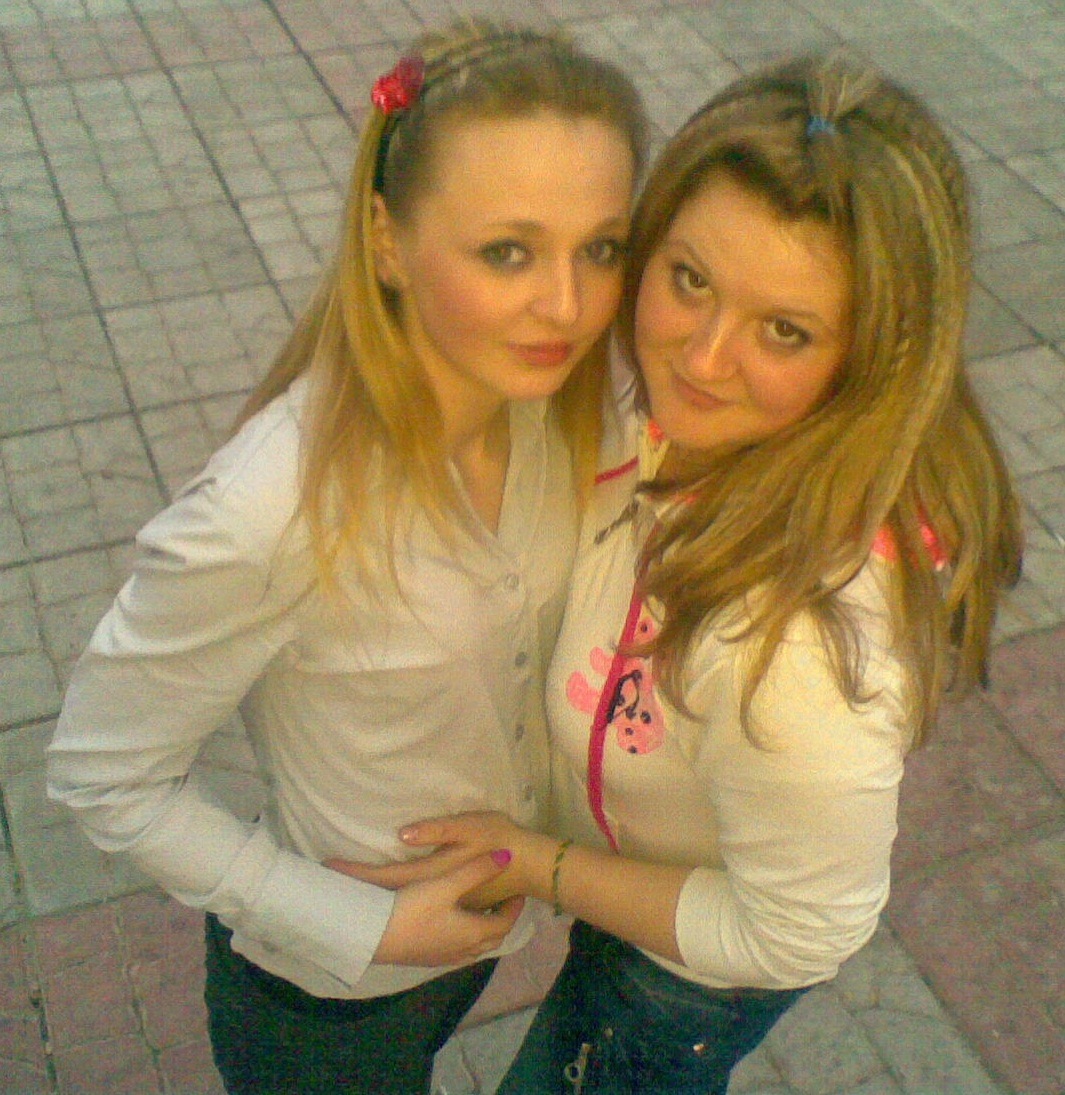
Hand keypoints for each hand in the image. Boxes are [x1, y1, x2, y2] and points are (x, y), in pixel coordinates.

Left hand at [326, 811, 544, 914]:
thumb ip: (436, 831)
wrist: (532, 866)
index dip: (357, 875)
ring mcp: (444, 918)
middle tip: (329, 883)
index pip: (384, 879)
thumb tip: (403, 834)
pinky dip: (394, 912)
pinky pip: (413, 919)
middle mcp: (433, 905)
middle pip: (385, 902)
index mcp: (432, 880)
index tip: (328, 867)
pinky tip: (391, 907)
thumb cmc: (499, 839)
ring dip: (374, 905)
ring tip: (350, 895)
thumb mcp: (468, 828)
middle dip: (356, 895)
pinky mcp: (453, 919)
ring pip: (400, 914)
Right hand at [338, 850, 524, 966]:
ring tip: (479, 908)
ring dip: (482, 929)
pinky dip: (464, 935)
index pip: (505, 923)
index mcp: (473, 933)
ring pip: (474, 946)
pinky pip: (457, 949)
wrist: (373, 937)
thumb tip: (508, 856)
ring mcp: (444, 958)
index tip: (518, 892)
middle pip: (492, 938)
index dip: (515, 908)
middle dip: (500, 919)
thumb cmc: (414, 909)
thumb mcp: (446, 883)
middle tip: (502, 900)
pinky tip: (452, 922)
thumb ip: (478, 869)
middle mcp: (463, 950)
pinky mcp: (427, 959)